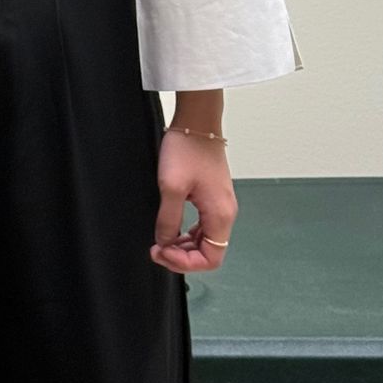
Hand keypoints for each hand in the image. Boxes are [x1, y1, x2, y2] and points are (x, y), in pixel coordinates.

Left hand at [150, 130, 236, 272]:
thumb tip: (164, 242)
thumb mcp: (171, 186)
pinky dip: (189, 232)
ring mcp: (221, 204)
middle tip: (157, 248)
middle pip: (209, 252)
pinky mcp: (213, 195)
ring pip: (206, 240)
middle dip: (182, 256)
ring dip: (185, 245)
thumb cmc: (187, 148)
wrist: (197, 119)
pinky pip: (204, 225)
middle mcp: (225, 213)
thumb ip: (168, 220)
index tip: (161, 251)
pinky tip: (172, 226)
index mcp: (220, 215)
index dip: (184, 263)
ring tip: (162, 240)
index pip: (210, 259)